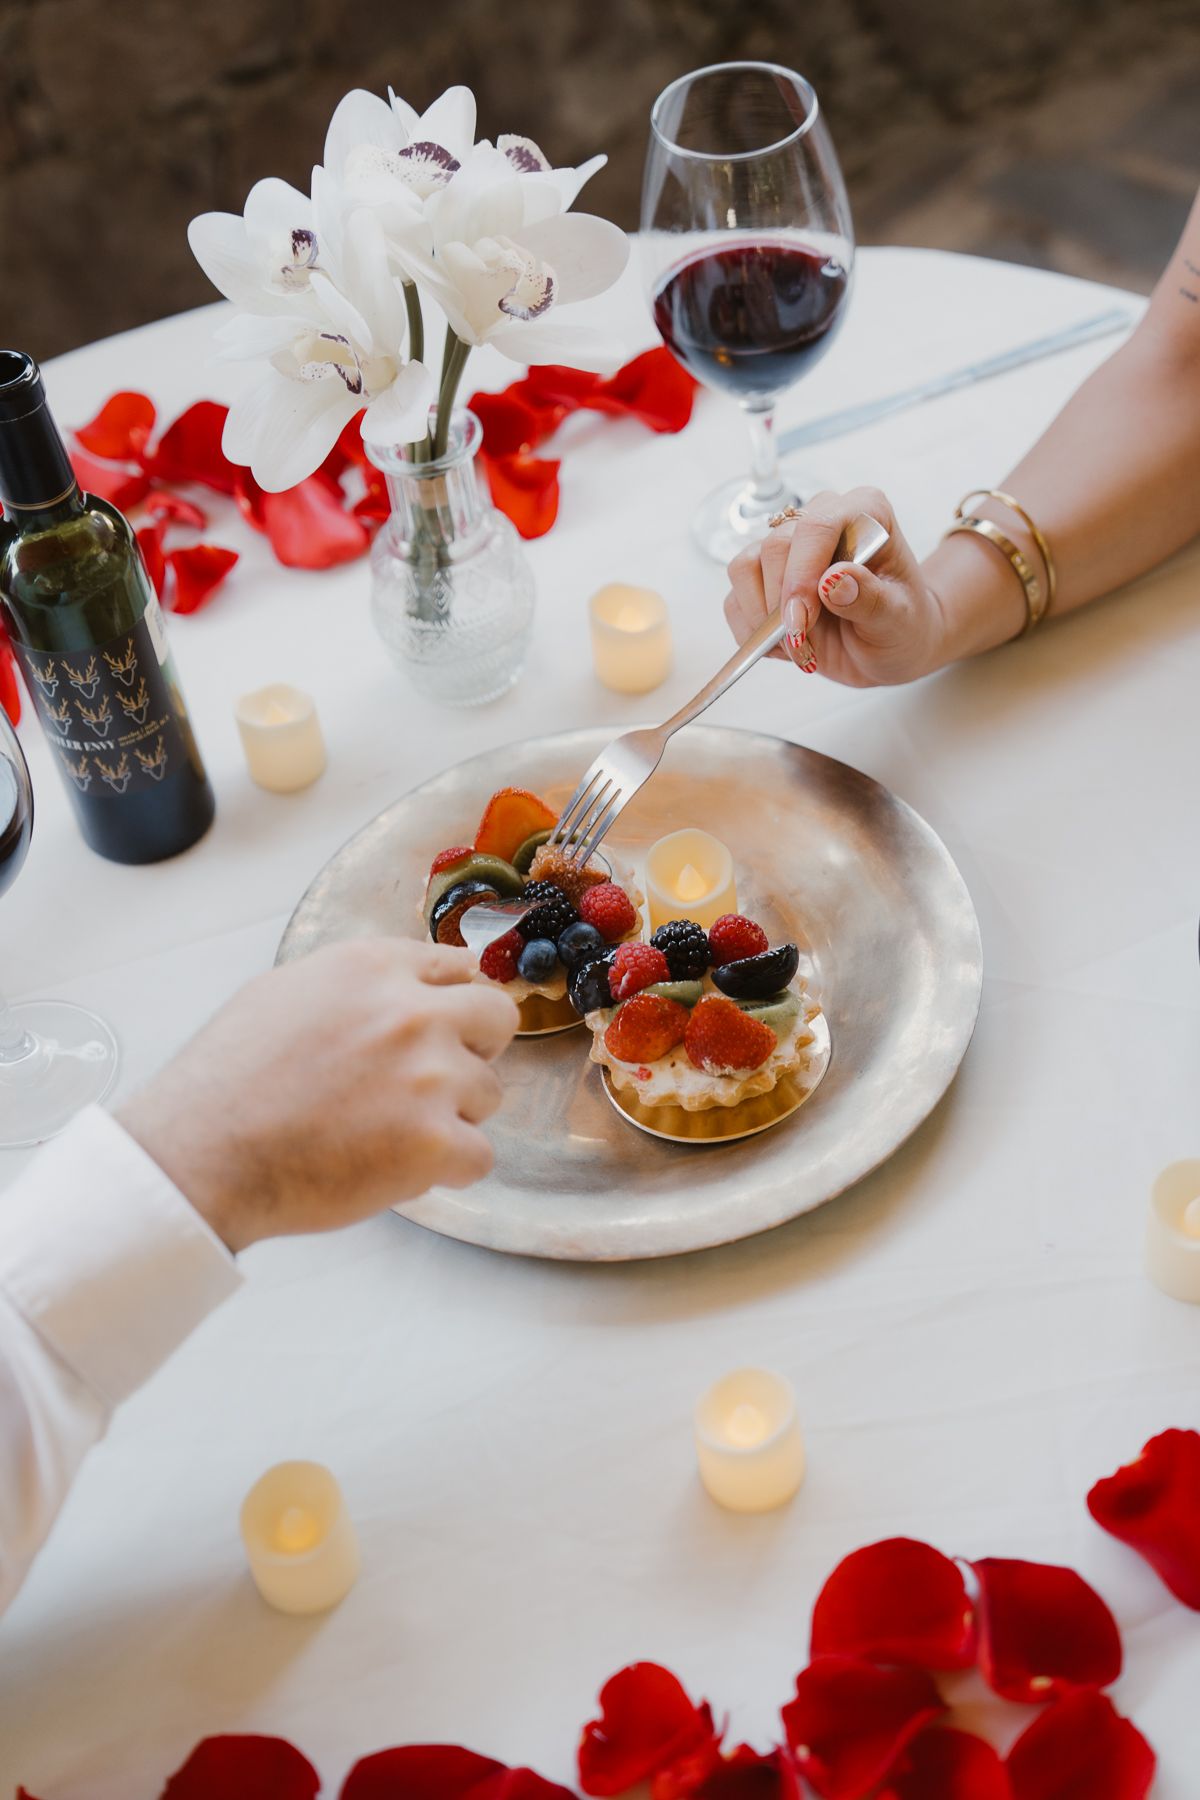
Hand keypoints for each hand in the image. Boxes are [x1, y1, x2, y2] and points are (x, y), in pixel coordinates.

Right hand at [117, 939, 519, 1251]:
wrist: (201, 1154)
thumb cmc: (228, 1080)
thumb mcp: (284, 992)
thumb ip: (357, 984)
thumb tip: (406, 984)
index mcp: (373, 968)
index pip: (457, 965)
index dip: (452, 1002)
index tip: (445, 1027)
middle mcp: (411, 1012)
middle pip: (497, 1018)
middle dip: (476, 1049)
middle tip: (437, 1081)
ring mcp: (429, 1077)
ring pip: (489, 1094)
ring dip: (452, 1116)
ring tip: (389, 1133)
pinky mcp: (434, 1142)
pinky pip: (479, 1156)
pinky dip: (447, 1170)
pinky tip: (398, 1169)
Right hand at [723, 486, 949, 686]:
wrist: (890, 646)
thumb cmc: (903, 626)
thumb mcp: (898, 621)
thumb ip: (871, 600)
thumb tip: (833, 581)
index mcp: (865, 512)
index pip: (818, 525)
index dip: (801, 572)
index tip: (801, 621)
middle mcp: (822, 519)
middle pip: (776, 546)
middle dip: (782, 603)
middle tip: (803, 643)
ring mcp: (788, 547)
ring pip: (745, 567)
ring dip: (762, 618)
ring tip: (799, 646)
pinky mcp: (763, 577)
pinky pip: (734, 598)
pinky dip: (751, 632)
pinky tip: (784, 646)